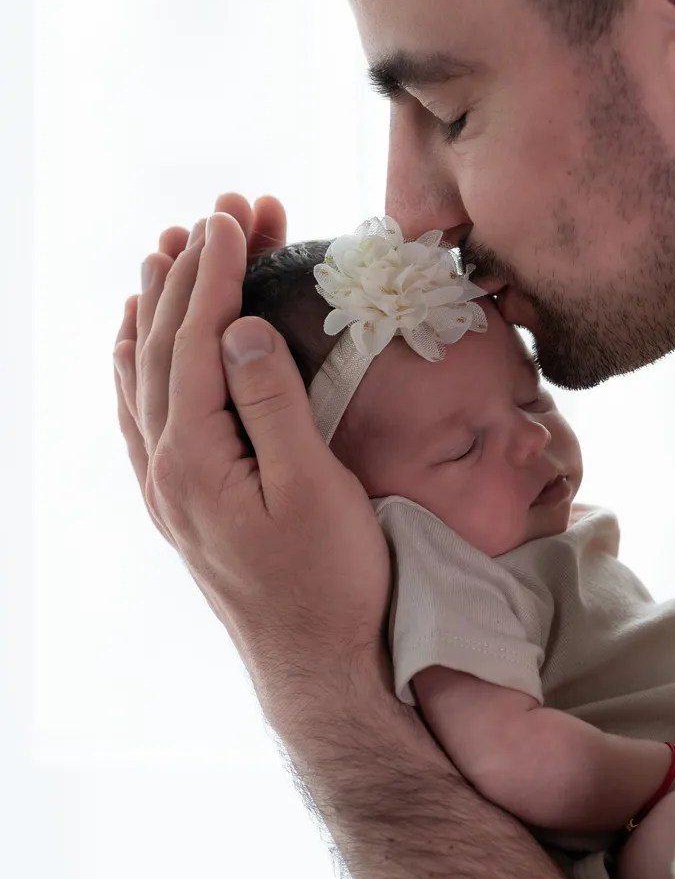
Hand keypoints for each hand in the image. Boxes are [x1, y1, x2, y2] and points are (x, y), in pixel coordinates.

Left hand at [112, 193, 392, 750]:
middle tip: (219, 212)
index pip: (196, 341)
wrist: (317, 666)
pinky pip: (141, 413)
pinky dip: (139, 362)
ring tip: (171, 251)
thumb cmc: (330, 583)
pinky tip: (141, 341)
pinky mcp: (181, 504)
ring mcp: (167, 488)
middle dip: (189, 272)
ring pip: (144, 375)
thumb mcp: (313, 490)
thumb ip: (271, 405)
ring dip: (158, 308)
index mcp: (195, 458)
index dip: (213, 273)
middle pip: (163, 347)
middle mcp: (165, 469)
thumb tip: (239, 330)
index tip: (233, 217)